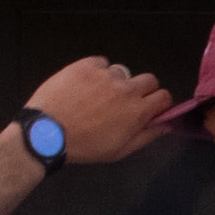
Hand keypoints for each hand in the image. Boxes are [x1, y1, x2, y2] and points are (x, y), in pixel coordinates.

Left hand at [25, 55, 171, 164]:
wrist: (47, 133)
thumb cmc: (85, 147)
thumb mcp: (119, 151)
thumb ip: (147, 136)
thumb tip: (166, 125)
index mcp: (137, 111)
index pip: (164, 96)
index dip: (159, 103)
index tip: (150, 109)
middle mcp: (126, 89)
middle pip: (149, 80)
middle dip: (143, 90)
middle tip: (126, 102)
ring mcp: (106, 74)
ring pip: (123, 72)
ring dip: (117, 82)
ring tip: (98, 95)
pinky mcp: (87, 65)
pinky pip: (102, 63)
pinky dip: (98, 71)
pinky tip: (86, 85)